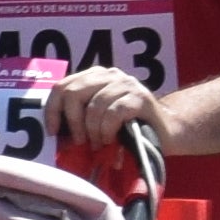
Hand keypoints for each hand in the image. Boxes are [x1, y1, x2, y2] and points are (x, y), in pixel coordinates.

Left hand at [42, 65, 159, 164]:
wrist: (166, 132)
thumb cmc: (128, 128)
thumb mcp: (98, 119)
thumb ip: (79, 118)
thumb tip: (55, 133)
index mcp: (95, 76)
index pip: (63, 86)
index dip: (52, 109)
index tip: (53, 132)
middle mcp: (110, 75)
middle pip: (73, 92)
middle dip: (72, 122)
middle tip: (79, 141)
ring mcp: (127, 84)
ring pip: (94, 106)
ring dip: (92, 131)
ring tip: (98, 144)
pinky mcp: (140, 97)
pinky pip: (113, 113)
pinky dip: (107, 130)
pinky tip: (110, 140)